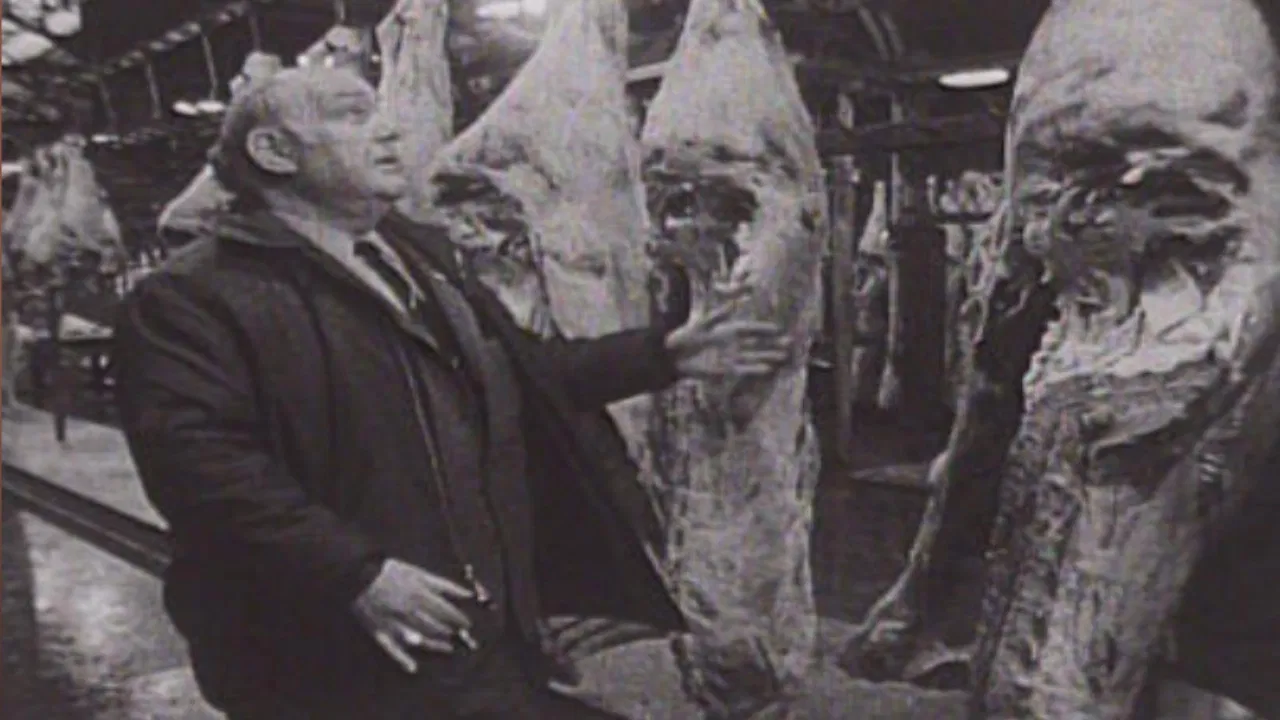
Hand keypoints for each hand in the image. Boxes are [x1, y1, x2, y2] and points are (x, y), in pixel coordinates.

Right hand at [352, 559, 473, 672]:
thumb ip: (442, 584)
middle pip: (435, 626)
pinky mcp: (379, 632)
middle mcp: (410, 612)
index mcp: (420, 595)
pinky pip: (391, 649)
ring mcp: (395, 624)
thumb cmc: (389, 571)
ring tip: (447, 648)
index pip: (445, 611)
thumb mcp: (417, 572)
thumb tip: (467, 594)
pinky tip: (413, 668)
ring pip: (420, 638)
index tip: (467, 623)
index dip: (458, 618)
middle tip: (458, 635)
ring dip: (435, 644)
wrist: (357, 575)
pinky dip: (402, 659)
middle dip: (449, 631)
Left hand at [663, 279, 791, 380]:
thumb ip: (716, 316)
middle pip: (757, 343)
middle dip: (773, 343)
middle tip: (789, 342)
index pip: (750, 328)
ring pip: (754, 356)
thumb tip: (730, 304)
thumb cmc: (686, 337)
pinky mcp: (727, 370)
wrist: (674, 356)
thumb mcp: (701, 324)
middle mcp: (733, 343)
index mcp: (728, 329)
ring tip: (783, 356)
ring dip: (768, 356)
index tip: (778, 328)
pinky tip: (768, 369)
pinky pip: (744, 369)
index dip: (763, 329)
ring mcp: (731, 357)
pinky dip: (755, 369)